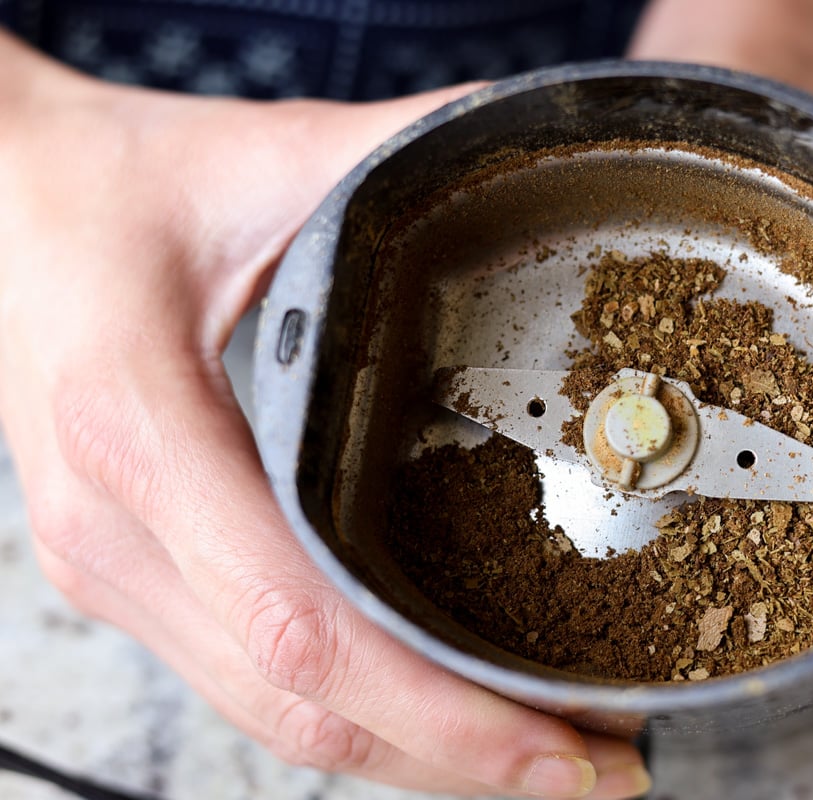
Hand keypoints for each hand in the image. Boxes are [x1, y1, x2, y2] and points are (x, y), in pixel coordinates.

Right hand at [0, 37, 647, 798]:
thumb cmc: (110, 193)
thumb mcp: (259, 160)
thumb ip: (396, 156)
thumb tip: (522, 148)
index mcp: (142, 434)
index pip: (307, 625)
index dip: (440, 710)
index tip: (559, 747)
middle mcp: (120, 532)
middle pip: (303, 705)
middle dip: (460, 759)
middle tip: (598, 772)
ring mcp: (118, 570)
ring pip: (277, 718)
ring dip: (416, 757)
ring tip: (545, 759)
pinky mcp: (136, 575)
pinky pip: (254, 680)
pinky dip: (358, 717)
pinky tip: (439, 713)